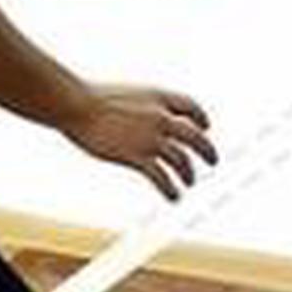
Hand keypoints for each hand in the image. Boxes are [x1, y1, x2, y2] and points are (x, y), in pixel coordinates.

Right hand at [65, 84, 216, 201]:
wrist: (77, 105)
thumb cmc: (95, 99)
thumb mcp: (130, 94)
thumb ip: (145, 106)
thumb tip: (149, 115)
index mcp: (160, 96)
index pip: (191, 106)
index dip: (201, 118)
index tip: (205, 128)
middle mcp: (161, 116)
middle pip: (195, 135)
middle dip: (207, 149)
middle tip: (213, 160)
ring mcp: (150, 137)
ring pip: (181, 159)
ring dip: (188, 174)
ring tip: (190, 183)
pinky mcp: (136, 156)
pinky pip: (161, 177)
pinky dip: (171, 189)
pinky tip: (174, 196)